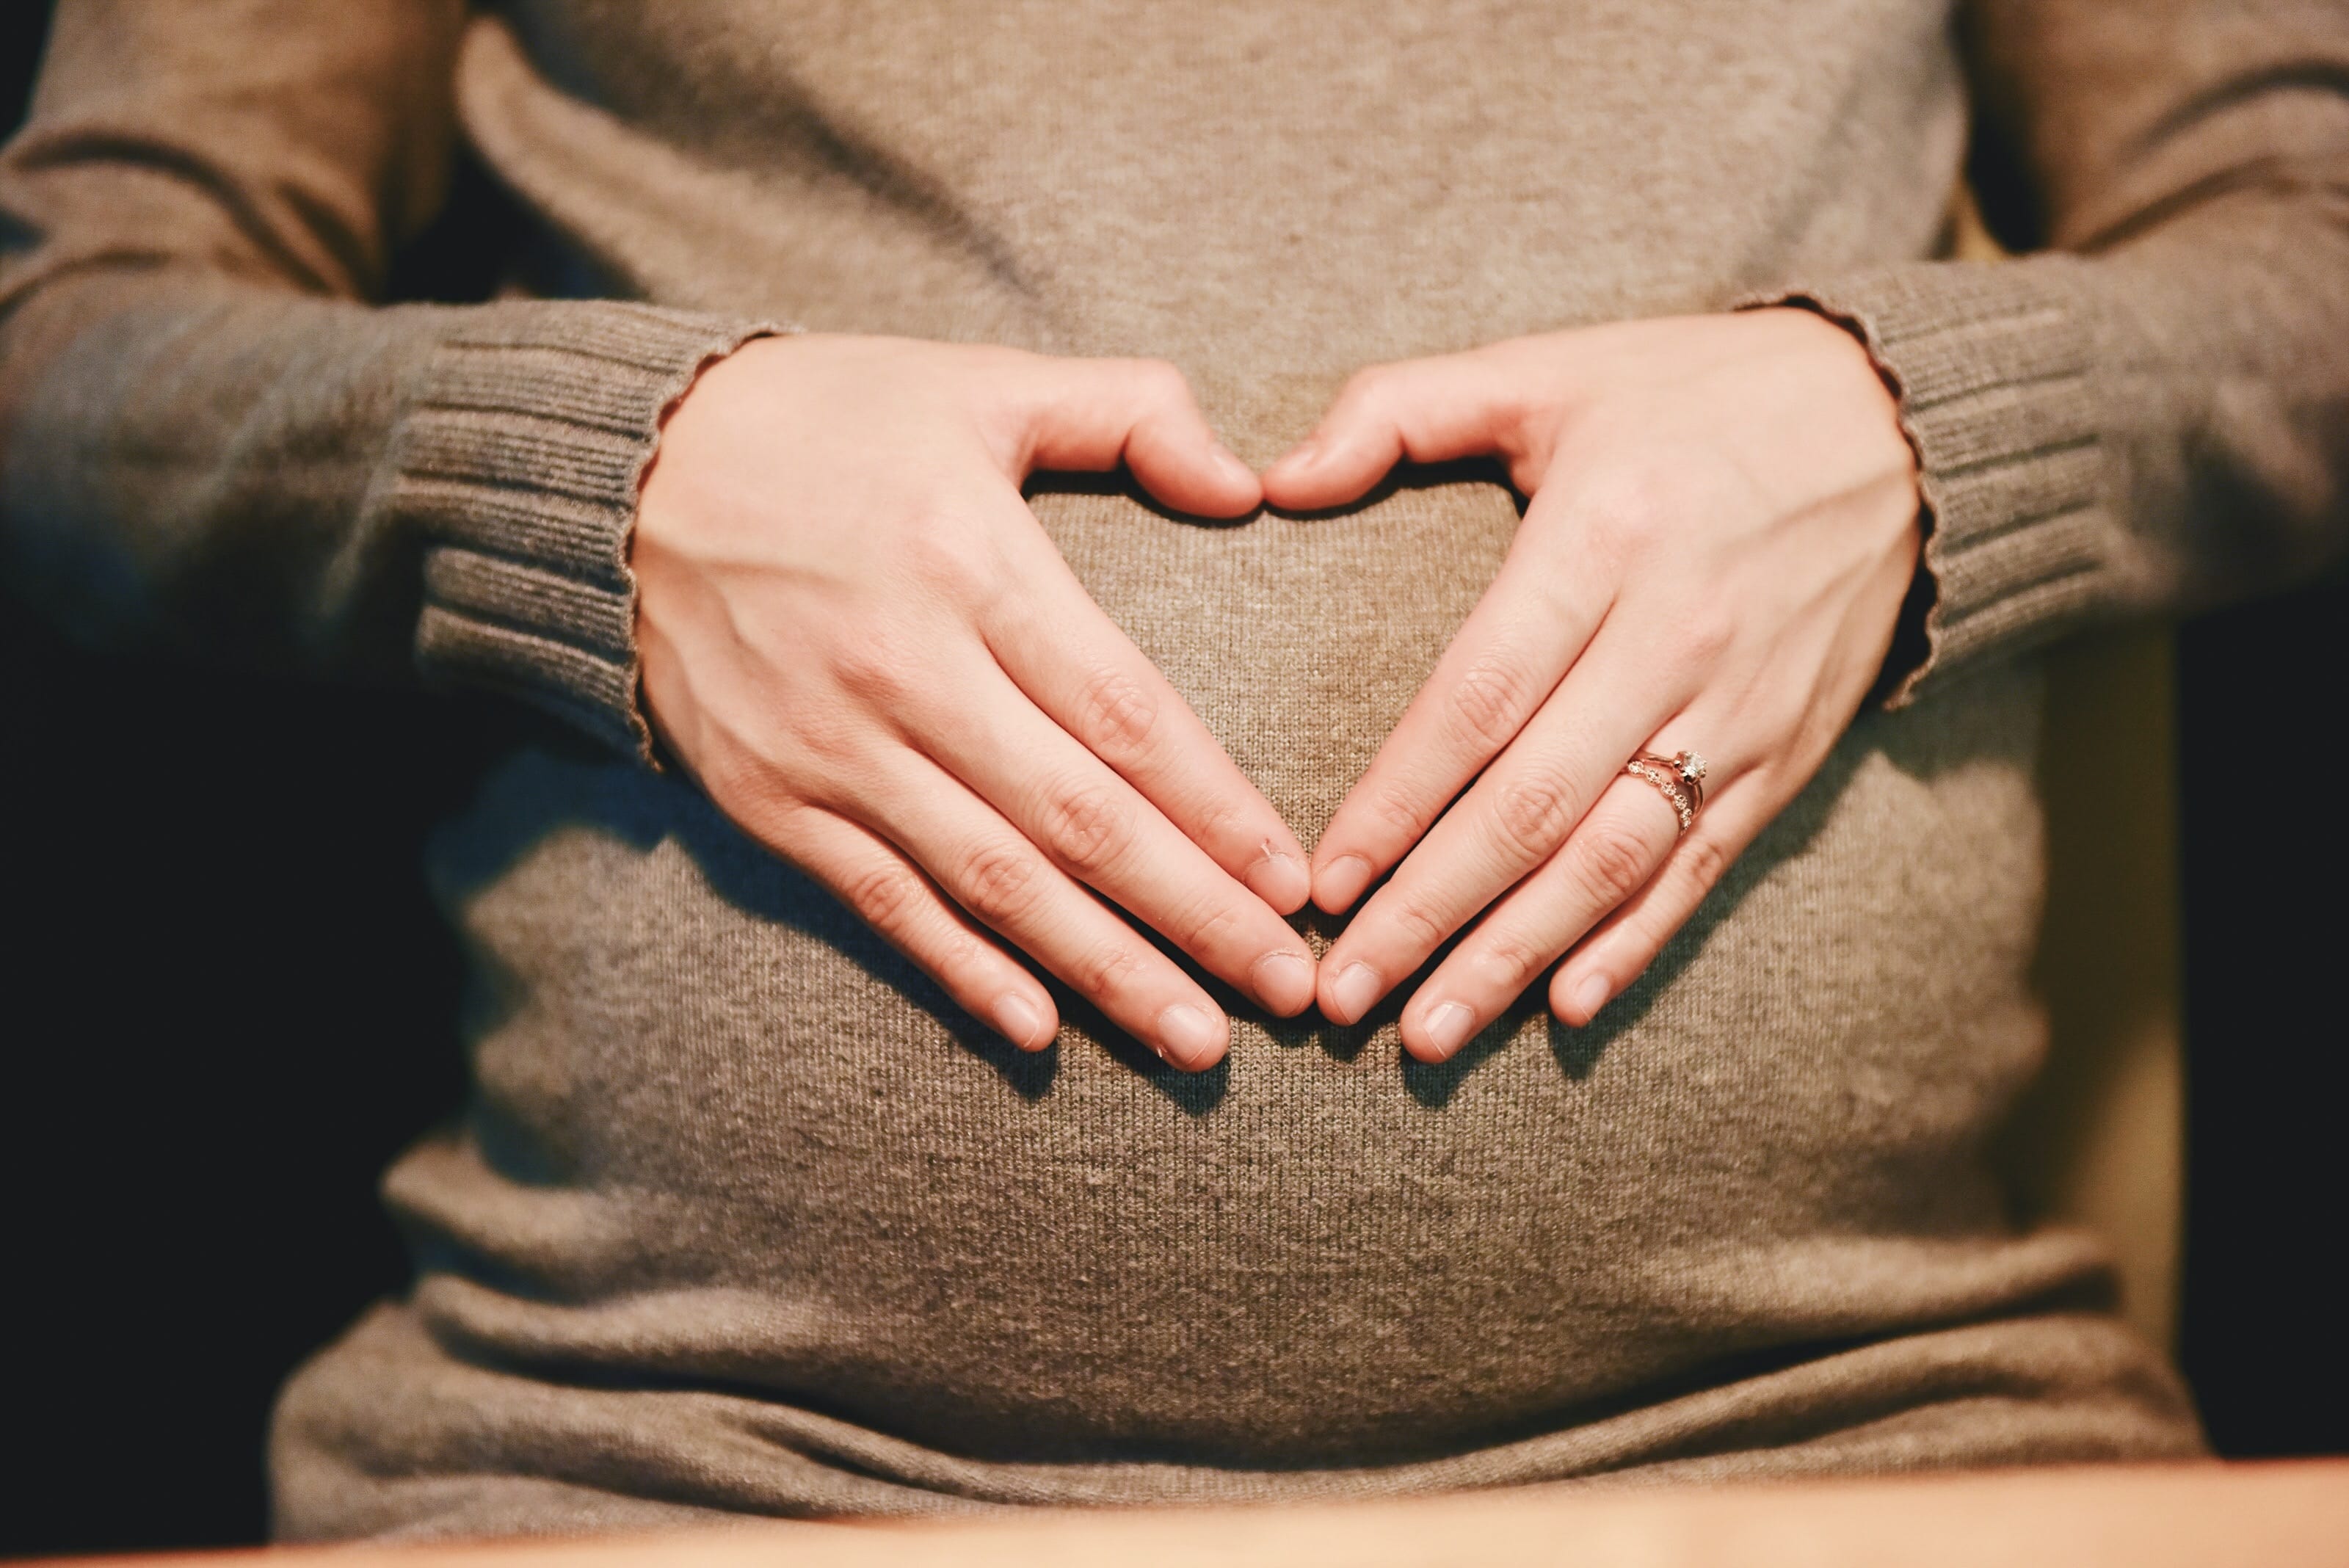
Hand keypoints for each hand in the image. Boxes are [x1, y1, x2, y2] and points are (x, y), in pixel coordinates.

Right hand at [634, 335, 1314, 1070]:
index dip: (1217, 809)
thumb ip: (1128, 412)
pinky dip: (962, 972)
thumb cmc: (826, 421)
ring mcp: (829, 748)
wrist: (621, 473)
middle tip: (1290, 993)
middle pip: (1078, 821)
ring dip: (1105, 971)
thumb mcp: (979, 382)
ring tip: (1200, 1040)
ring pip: (994, 884)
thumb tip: (1248, 483)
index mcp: (970, 561)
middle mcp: (903, 669)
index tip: (1295, 883)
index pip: (1124, 713)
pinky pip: (883, 904)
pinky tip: (1041, 1032)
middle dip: (1195, 915)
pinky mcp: (769, 801)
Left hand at [1261, 309, 1921, 1059]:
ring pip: (1614, 858)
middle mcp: (1677, 635)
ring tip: (1428, 1033)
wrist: (1903, 425)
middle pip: (1535, 804)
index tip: (1321, 883)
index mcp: (1604, 536)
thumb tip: (1272, 479)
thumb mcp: (1547, 367)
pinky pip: (1703, 866)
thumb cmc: (1692, 396)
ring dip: (1515, 955)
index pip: (1479, 698)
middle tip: (1343, 995)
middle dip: (1430, 911)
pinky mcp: (1789, 753)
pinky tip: (1565, 1006)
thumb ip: (1400, 410)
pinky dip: (1635, 943)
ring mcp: (1741, 706)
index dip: (1396, 801)